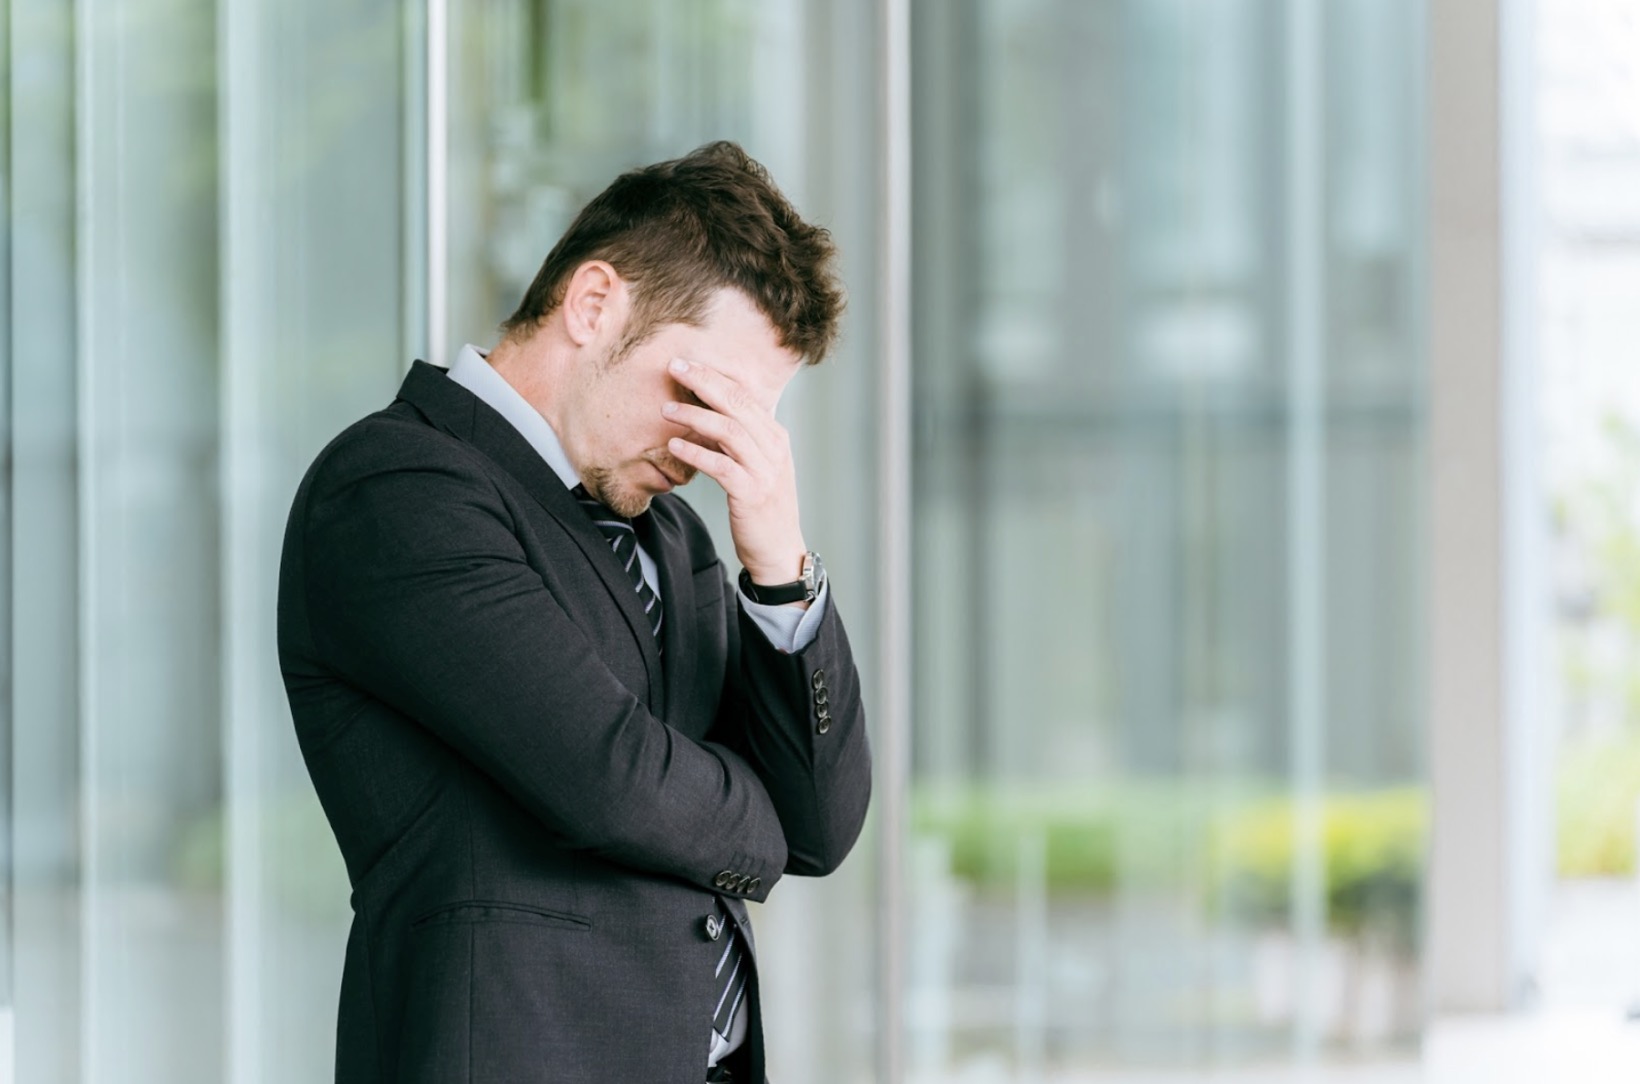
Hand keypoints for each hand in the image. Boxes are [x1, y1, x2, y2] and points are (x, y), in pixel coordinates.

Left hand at [662, 358, 808, 591]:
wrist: (779, 551)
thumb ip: (739, 440)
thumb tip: (710, 415)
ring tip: (666, 409)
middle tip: (674, 367)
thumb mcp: (756, 466)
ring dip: (695, 416)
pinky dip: (696, 452)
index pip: (744, 395)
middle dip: (704, 382)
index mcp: (775, 437)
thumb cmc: (762, 507)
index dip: (714, 376)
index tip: (686, 363)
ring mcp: (765, 471)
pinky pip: (721, 466)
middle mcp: (773, 449)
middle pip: (737, 404)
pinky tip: (674, 445)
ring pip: (730, 431)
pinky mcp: (752, 494)